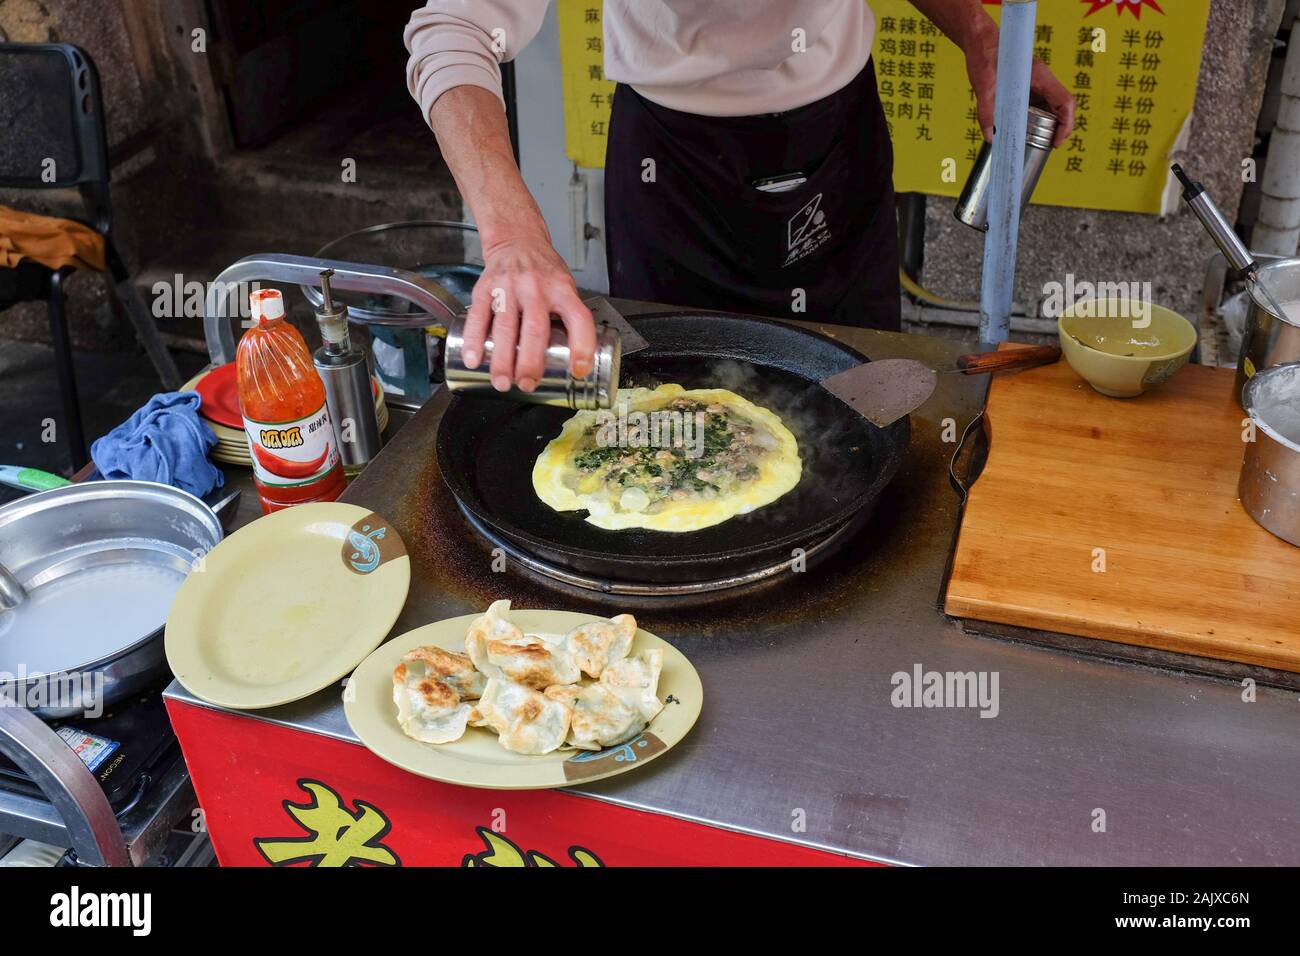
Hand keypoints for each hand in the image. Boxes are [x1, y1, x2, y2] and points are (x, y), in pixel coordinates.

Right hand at [462, 233, 595, 391]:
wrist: (517, 240)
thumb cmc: (544, 272)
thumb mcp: (566, 288)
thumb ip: (569, 321)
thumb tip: (574, 366)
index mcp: (562, 290)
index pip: (578, 318)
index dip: (582, 346)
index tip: (579, 370)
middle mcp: (536, 288)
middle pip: (535, 329)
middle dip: (531, 362)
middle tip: (527, 384)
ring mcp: (509, 287)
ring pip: (506, 326)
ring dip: (502, 359)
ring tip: (502, 382)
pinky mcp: (485, 288)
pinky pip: (478, 316)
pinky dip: (474, 340)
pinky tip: (474, 359)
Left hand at [964, 26, 1075, 146]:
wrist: (980, 41)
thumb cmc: (985, 56)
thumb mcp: (983, 86)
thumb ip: (986, 112)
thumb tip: (991, 137)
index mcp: (1040, 77)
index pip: (1065, 102)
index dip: (1066, 124)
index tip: (1057, 142)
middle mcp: (1042, 81)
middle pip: (1061, 108)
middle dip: (1058, 129)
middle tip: (1046, 148)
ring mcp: (1035, 85)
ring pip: (1050, 108)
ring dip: (1047, 127)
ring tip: (1035, 144)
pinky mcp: (1026, 89)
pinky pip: (1036, 107)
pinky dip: (1034, 121)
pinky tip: (1022, 133)